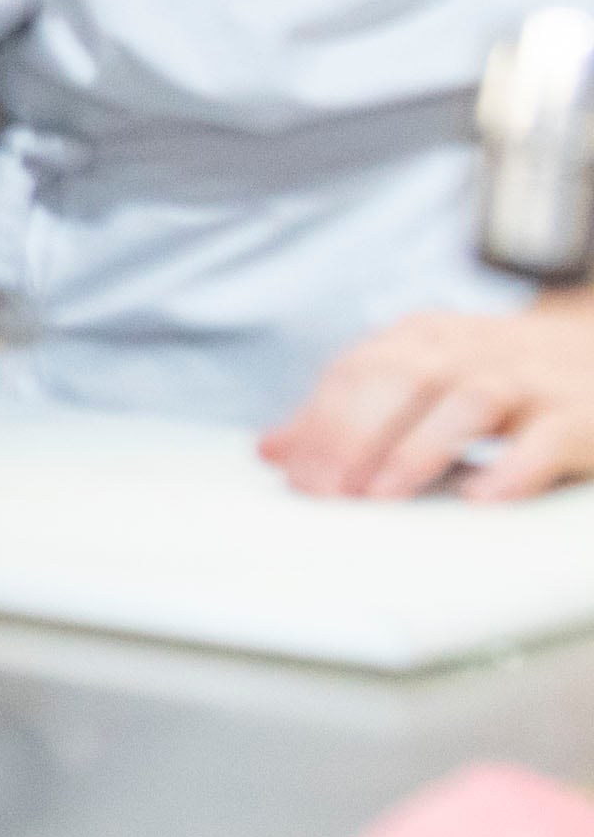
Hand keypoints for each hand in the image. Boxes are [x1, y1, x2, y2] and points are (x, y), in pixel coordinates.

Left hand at [262, 301, 593, 502]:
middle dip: (356, 437)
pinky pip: (544, 438)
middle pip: (402, 381)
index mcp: (423, 338)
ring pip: (466, 402)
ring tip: (381, 495)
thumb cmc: (494, 378)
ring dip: (418, 449)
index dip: (322, 424)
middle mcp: (471, 349)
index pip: (358, 372)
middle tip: (329, 493)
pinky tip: (482, 498)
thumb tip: (273, 450)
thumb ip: (349, 413)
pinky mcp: (576, 413)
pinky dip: (512, 467)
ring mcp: (526, 377)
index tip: (297, 476)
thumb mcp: (420, 379)